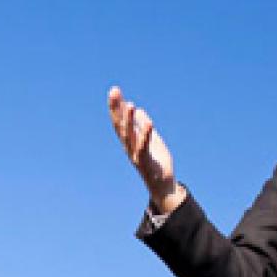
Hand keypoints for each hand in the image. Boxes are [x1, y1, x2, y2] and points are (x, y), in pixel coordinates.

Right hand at [108, 86, 184, 212]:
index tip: (114, 91)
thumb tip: (137, 109)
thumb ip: (143, 125)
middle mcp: (129, 147)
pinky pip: (145, 147)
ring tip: (130, 105)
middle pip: (120, 125)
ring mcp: (135, 154)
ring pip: (130, 135)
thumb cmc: (156, 163)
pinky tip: (150, 123)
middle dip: (117, 108)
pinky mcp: (145, 162)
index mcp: (129, 141)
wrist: (163, 186)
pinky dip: (146, 135)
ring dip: (129, 120)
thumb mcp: (152, 139)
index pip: (120, 121)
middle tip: (114, 91)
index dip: (116, 107)